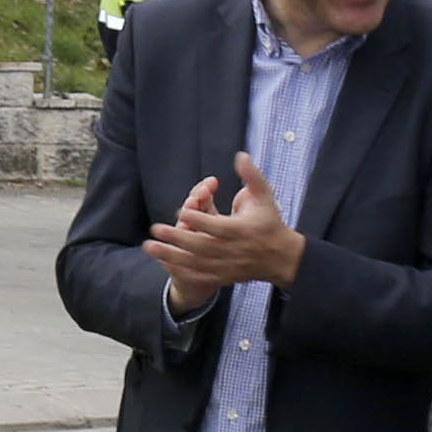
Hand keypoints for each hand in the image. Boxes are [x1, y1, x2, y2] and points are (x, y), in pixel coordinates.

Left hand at [147, 153, 302, 297]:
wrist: (281, 258)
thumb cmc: (269, 223)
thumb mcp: (265, 196)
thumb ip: (252, 176)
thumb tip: (240, 155)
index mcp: (242, 230)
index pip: (218, 226)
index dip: (199, 219)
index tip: (182, 210)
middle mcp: (233, 250)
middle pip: (201, 246)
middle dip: (177, 237)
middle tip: (155, 229)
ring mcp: (227, 265)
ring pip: (195, 263)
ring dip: (171, 255)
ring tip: (150, 246)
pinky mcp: (223, 276)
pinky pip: (199, 276)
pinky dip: (180, 271)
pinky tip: (163, 263)